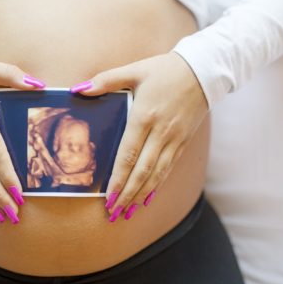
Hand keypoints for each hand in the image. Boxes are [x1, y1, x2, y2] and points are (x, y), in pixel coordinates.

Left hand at [70, 52, 207, 221]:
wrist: (203, 70)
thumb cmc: (165, 70)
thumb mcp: (134, 70)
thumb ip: (106, 81)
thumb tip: (79, 89)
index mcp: (145, 116)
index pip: (129, 155)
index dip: (118, 178)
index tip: (108, 197)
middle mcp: (161, 133)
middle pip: (143, 171)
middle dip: (128, 195)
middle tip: (114, 213)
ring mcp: (174, 139)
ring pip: (157, 174)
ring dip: (142, 195)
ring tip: (128, 212)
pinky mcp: (183, 142)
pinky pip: (169, 168)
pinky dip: (157, 185)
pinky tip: (148, 197)